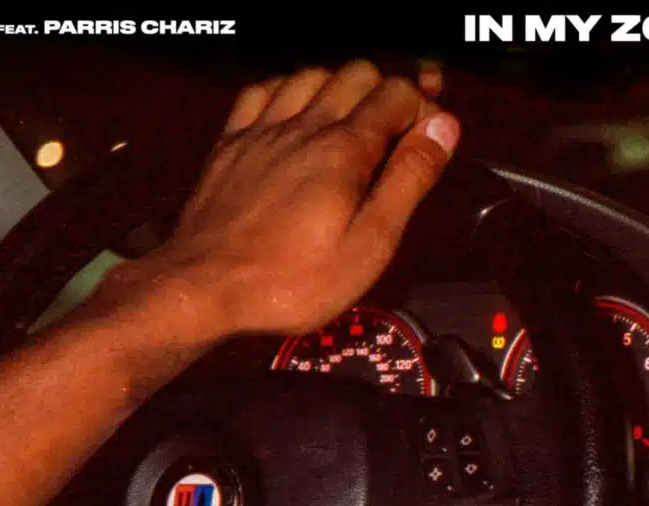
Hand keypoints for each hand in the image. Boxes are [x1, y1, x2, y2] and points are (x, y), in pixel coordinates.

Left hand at [153, 60, 459, 335]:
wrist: (205, 288)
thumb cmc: (288, 281)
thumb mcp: (367, 246)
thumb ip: (407, 181)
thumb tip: (442, 128)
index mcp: (343, 150)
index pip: (397, 94)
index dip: (423, 109)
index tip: (428, 137)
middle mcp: (302, 128)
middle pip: (357, 73)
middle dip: (386, 93)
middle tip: (394, 133)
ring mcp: (261, 133)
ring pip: (310, 74)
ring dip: (338, 88)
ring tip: (348, 125)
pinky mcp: (230, 146)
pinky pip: (261, 91)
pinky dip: (285, 92)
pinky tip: (293, 117)